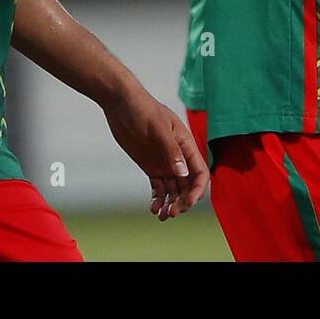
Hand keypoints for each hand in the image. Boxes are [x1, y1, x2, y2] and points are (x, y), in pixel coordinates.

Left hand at [103, 92, 208, 220]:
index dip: (197, 190)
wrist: (120, 103)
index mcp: (185, 144)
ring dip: (171, 204)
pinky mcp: (150, 166)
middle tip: (172, 213)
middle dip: (183, 201)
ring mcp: (164, 162)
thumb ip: (171, 151)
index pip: (199, 172)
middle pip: (188, 185)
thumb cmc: (142, 109)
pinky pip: (159, 188)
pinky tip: (154, 209)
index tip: (187, 204)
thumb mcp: (157, 128)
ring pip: (174, 189)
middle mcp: (178, 156)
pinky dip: (158, 200)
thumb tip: (183, 175)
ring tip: (162, 216)